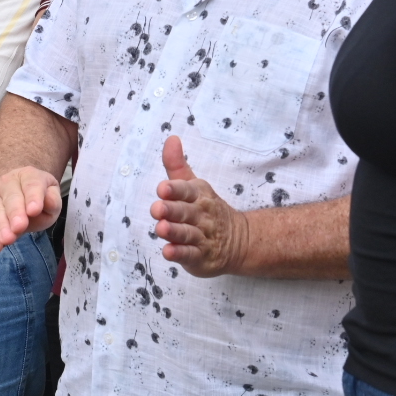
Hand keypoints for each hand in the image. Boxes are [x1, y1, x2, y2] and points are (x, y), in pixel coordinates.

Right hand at [0, 166, 61, 252]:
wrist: (20, 192)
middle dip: (14, 213)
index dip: (33, 197)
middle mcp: (8, 183)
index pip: (31, 185)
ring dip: (0, 226)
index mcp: (28, 176)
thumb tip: (49, 203)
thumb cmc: (39, 198)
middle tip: (19, 227)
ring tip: (7, 240)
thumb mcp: (52, 197)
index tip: (34, 211)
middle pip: (11, 198)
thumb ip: (52, 200)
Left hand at [150, 135, 249, 277]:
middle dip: (171, 210)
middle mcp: (200, 215)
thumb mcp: (193, 185)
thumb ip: (176, 165)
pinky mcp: (200, 257)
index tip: (162, 188)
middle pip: (184, 212)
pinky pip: (190, 255)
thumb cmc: (205, 208)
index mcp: (198, 195)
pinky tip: (168, 251)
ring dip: (173, 231)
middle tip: (157, 208)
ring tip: (160, 228)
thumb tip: (171, 138)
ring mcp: (202, 237)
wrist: (238, 240)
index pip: (186, 190)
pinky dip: (179, 254)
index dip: (175, 189)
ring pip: (186, 234)